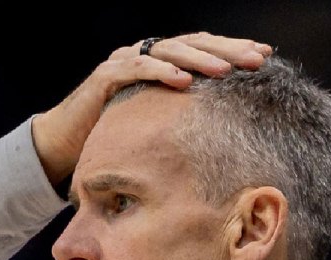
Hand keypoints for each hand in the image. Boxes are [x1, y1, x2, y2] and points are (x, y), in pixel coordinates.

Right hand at [31, 33, 272, 184]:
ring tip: (226, 70)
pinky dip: (160, 71)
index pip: (203, 48)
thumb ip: (184, 118)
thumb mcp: (157, 125)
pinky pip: (137, 68)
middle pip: (193, 43)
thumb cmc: (114, 137)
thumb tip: (227, 130)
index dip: (233, 48)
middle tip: (257, 59)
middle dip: (227, 49)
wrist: (64, 145)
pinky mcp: (105, 76)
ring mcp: (124, 61)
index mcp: (161, 63)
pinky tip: (183, 81)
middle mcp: (144, 55)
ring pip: (169, 50)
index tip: (265, 56)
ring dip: (199, 59)